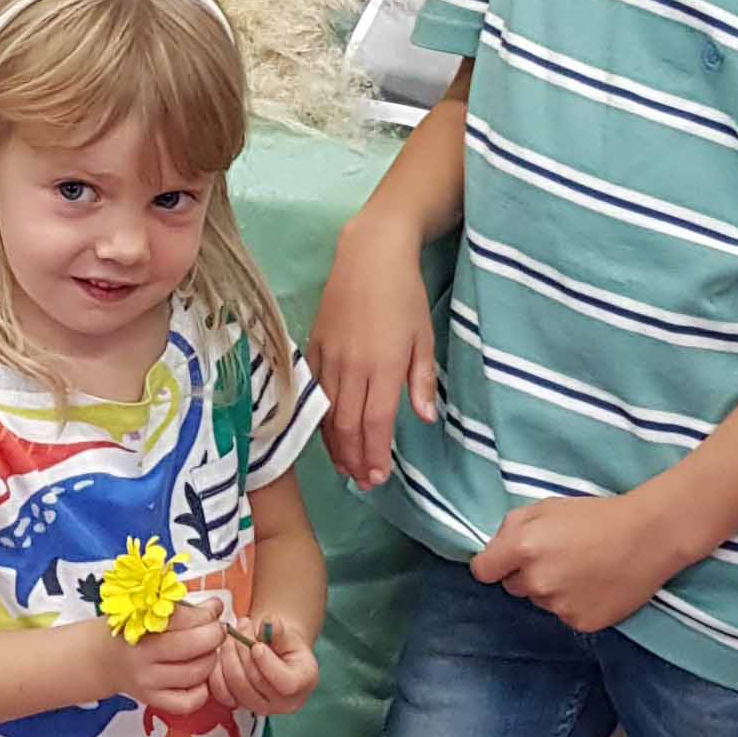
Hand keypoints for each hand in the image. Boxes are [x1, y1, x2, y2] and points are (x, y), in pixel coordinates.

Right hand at [109, 605, 226, 722]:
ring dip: (210, 660)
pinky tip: (198, 678)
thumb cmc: (128, 631)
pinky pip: (187, 702)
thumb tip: (215, 608)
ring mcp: (147, 681)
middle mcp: (142, 655)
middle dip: (214, 635)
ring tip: (207, 652)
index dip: (207, 613)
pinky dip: (201, 691)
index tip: (214, 609)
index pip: (184, 618)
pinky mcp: (151, 700)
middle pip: (193, 646)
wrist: (100, 658)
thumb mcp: (147, 611)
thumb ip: (182, 609)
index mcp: (139, 625)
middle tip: (216, 631)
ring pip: (195, 673)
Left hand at [208, 609, 320, 717]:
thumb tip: (269, 622)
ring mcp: (261, 708)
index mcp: (303, 684)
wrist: (275, 655)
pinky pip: (222, 693)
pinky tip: (220, 654)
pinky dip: (217, 673)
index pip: (286, 683)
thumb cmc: (285, 644)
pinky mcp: (240, 705)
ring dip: (229, 658)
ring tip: (230, 637)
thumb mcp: (288, 634)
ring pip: (237, 687)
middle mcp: (284, 703)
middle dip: (244, 651)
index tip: (256, 645)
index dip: (267, 664)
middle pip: (257, 682)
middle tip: (240, 626)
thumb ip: (279, 631)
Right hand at [308, 211, 437, 485]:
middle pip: (347, 425)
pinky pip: (313, 392)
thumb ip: (421, 380)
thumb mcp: (422, 337)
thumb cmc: (403, 294)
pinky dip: (318, 417)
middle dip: (355, 458)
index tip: (378, 476)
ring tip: (345, 467)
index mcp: (381, 366)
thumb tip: (424, 418)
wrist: (368, 255)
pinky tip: (325, 432)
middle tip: (363, 481)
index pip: (375, 423)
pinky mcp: (313, 347)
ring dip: (335, 444)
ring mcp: (328, 358)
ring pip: (326, 413)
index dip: (375, 454)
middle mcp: (351, 367)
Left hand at [468, 495, 683, 635]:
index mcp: (523, 548)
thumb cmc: (597, 516)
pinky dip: (575, 604)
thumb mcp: (547, 507)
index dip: (493, 564)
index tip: (505, 562)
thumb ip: (512, 527)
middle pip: (513, 587)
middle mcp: (536, 581)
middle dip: (526, 574)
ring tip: (582, 569)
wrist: (649, 536)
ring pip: (540, 601)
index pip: (483, 571)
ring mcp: (559, 606)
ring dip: (552, 589)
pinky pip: (564, 615)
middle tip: (558, 557)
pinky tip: (595, 585)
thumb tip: (494, 551)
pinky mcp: (581, 623)